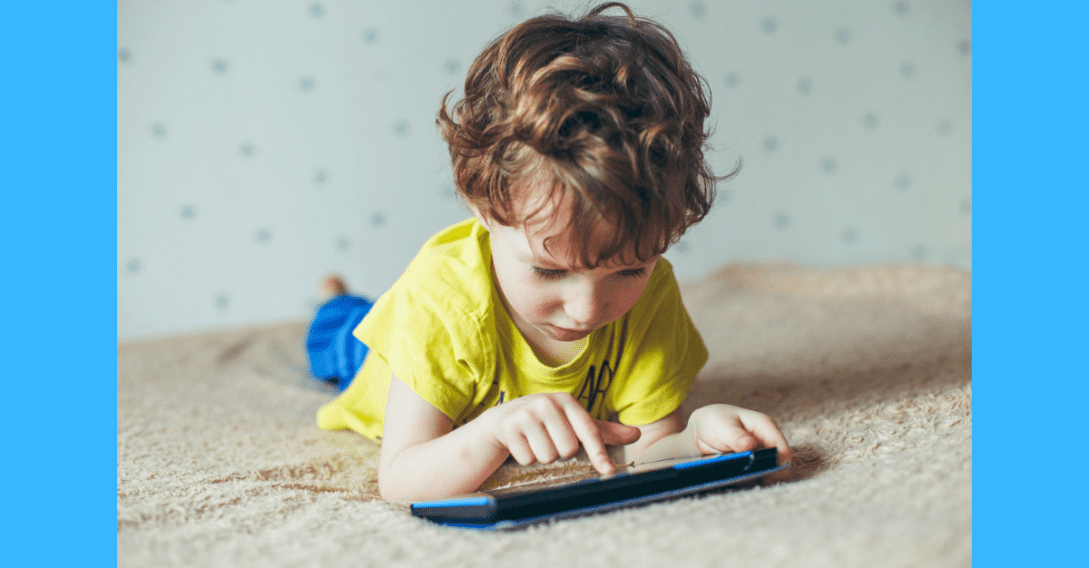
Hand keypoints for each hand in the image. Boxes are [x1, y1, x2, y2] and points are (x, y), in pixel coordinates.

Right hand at [482, 392, 640, 474]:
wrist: (500, 422)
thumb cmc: (544, 424)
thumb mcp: (571, 423)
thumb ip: (602, 431)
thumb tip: (636, 434)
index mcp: (566, 401)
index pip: (589, 431)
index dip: (600, 453)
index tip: (609, 472)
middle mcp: (547, 402)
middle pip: (568, 449)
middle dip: (560, 453)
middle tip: (550, 441)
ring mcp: (526, 413)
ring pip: (548, 455)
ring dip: (542, 456)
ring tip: (534, 442)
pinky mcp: (508, 427)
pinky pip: (528, 458)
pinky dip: (525, 458)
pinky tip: (521, 445)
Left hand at [689, 404, 792, 476]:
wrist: (701, 430)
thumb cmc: (714, 421)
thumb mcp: (722, 425)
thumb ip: (736, 436)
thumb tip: (750, 445)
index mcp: (765, 427)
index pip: (782, 450)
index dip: (779, 465)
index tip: (766, 476)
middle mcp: (767, 443)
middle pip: (778, 466)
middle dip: (768, 476)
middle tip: (749, 481)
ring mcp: (760, 456)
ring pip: (768, 475)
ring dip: (757, 481)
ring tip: (740, 481)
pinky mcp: (752, 467)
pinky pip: (755, 479)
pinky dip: (749, 483)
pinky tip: (737, 483)